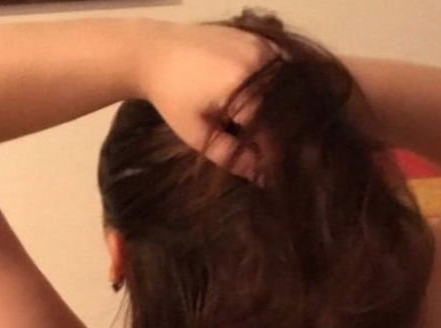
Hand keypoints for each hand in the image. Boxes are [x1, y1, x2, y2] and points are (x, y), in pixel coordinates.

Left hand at [138, 19, 282, 181]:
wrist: (156, 51)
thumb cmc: (171, 97)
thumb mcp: (196, 133)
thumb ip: (229, 155)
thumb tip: (259, 176)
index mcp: (243, 85)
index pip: (271, 130)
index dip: (271, 154)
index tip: (266, 170)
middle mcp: (259, 61)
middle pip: (282, 109)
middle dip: (275, 134)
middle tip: (259, 149)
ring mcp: (262, 45)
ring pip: (285, 90)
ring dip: (276, 111)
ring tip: (253, 124)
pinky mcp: (260, 38)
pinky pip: (279, 71)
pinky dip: (275, 90)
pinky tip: (255, 100)